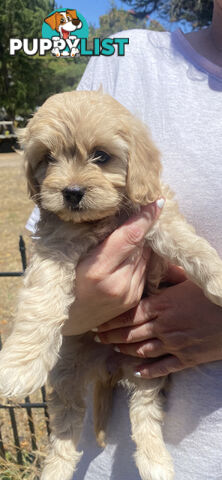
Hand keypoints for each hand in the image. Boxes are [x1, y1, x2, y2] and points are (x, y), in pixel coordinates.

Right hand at [62, 200, 163, 334]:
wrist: (66, 317)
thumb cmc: (65, 279)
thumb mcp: (75, 255)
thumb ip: (99, 237)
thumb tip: (123, 214)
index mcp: (98, 270)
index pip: (130, 236)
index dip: (145, 217)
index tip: (157, 201)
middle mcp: (118, 284)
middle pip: (141, 246)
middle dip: (143, 229)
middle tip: (142, 211)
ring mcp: (128, 295)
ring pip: (146, 258)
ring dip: (143, 245)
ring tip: (133, 235)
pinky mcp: (134, 300)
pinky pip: (144, 271)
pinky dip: (140, 260)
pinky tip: (129, 256)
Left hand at [94, 280, 221, 377]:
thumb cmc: (214, 294)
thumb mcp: (190, 280)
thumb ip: (170, 278)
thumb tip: (154, 268)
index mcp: (163, 304)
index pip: (129, 313)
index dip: (111, 318)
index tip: (98, 319)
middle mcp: (164, 326)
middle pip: (130, 333)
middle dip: (111, 335)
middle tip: (95, 336)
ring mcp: (175, 344)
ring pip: (142, 350)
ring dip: (123, 350)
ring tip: (111, 348)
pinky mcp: (187, 359)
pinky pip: (163, 367)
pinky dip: (148, 371)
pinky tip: (136, 372)